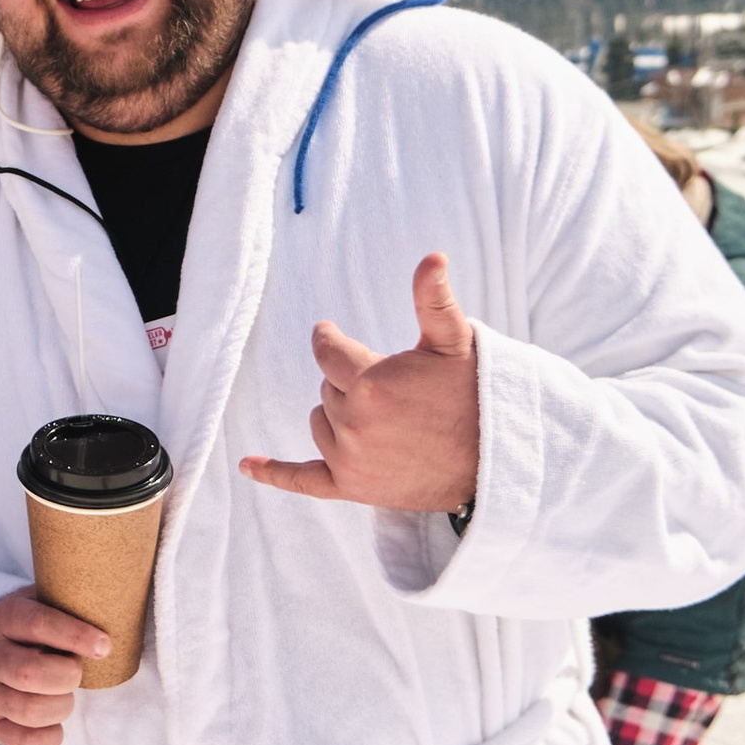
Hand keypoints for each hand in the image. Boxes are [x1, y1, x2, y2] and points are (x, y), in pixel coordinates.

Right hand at [0, 588, 109, 744]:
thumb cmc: (20, 630)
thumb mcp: (35, 603)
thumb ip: (65, 603)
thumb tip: (113, 610)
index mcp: (4, 619)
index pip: (39, 625)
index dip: (75, 636)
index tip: (104, 645)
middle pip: (32, 674)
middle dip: (68, 676)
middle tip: (74, 672)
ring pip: (30, 710)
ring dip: (61, 706)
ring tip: (62, 695)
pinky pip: (25, 742)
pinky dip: (50, 737)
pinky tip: (54, 722)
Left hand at [240, 251, 479, 513]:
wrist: (496, 459)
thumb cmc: (474, 394)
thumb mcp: (454, 343)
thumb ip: (433, 300)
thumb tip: (432, 256)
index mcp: (369, 383)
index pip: (327, 352)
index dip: (332, 342)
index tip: (332, 334)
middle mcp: (351, 424)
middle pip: (328, 389)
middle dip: (353, 384)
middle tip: (397, 392)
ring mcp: (349, 459)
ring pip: (321, 422)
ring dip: (341, 417)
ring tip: (387, 420)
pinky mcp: (351, 488)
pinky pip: (301, 480)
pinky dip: (274, 473)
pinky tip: (248, 465)